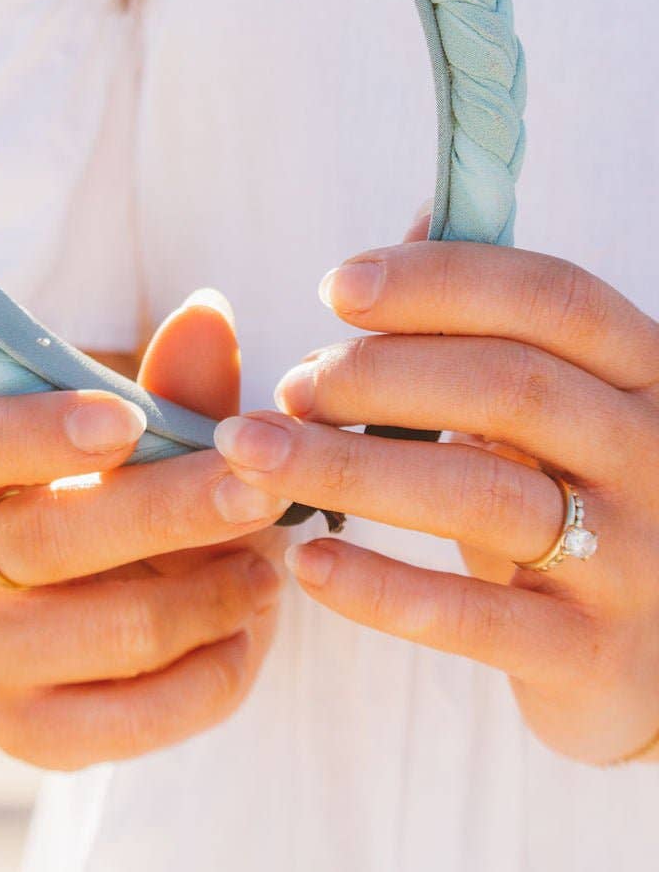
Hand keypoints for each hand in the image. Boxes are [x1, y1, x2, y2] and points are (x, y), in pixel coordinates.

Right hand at [0, 291, 289, 769]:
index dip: (35, 433)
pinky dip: (204, 679)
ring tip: (269, 568)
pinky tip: (243, 638)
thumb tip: (208, 312)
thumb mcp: (168, 433)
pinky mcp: (25, 728)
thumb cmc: (149, 489)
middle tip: (261, 490)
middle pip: (48, 539)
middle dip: (169, 512)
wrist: (147, 595)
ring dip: (208, 598)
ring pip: (105, 629)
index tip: (128, 419)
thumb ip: (183, 381)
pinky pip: (122, 722)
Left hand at [213, 211, 658, 765]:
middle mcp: (655, 454)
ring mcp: (632, 558)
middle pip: (509, 386)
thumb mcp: (559, 405)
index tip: (334, 287)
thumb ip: (492, 320)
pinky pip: (472, 617)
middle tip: (290, 385)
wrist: (658, 656)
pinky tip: (306, 564)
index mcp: (644, 372)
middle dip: (378, 375)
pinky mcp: (593, 654)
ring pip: (480, 493)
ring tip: (253, 453)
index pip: (550, 298)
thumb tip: (420, 214)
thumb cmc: (580, 499)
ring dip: (348, 468)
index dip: (439, 282)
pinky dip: (379, 587)